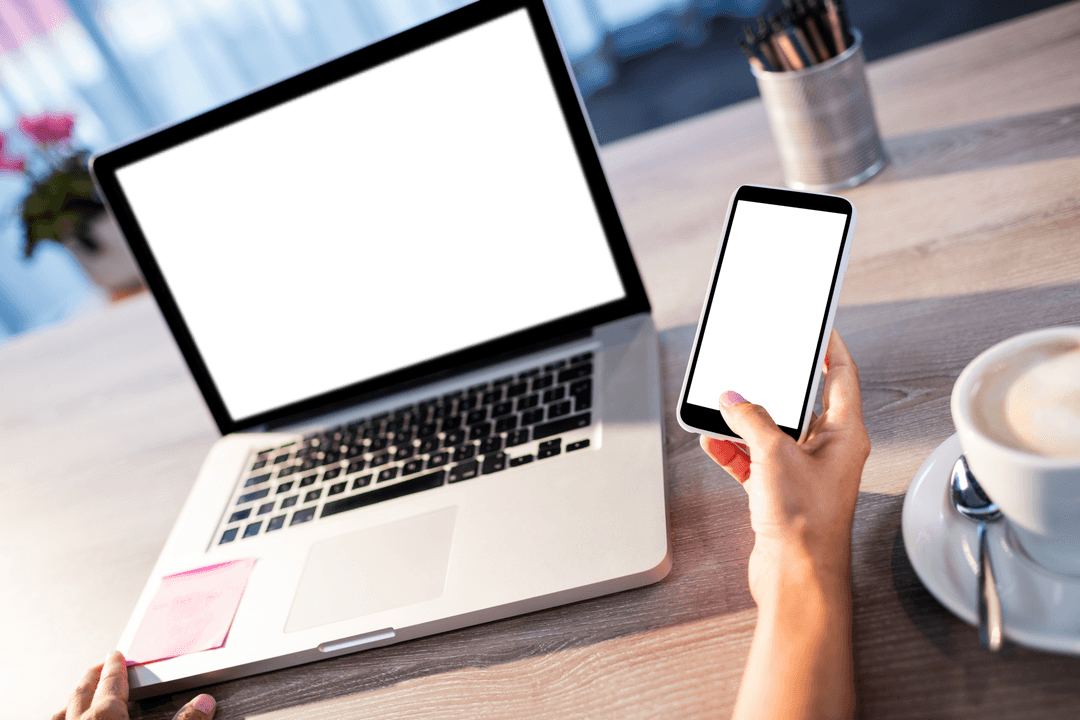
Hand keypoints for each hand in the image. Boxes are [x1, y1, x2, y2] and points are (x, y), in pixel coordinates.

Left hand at [53, 651, 215, 719]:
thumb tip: (202, 705)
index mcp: (104, 719)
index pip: (110, 683)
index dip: (115, 668)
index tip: (116, 657)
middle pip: (82, 694)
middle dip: (92, 678)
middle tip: (99, 668)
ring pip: (62, 715)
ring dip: (72, 703)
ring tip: (77, 698)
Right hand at [700, 328, 870, 604]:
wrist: (795, 575)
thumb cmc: (806, 523)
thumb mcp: (775, 454)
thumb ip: (752, 419)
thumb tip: (733, 400)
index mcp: (846, 434)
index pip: (842, 376)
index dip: (831, 347)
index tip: (819, 326)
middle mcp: (829, 451)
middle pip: (803, 403)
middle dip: (775, 386)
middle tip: (757, 363)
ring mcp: (803, 471)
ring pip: (773, 431)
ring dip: (747, 421)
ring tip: (722, 407)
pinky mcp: (780, 491)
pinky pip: (755, 459)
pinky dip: (734, 450)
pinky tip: (714, 442)